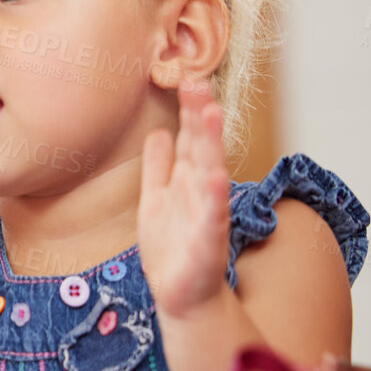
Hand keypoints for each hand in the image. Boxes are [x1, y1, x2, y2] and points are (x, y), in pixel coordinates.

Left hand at [139, 80, 232, 317]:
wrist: (181, 294)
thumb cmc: (172, 246)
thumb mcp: (156, 198)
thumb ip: (159, 166)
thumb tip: (158, 132)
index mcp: (186, 179)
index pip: (189, 136)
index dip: (188, 109)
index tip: (186, 77)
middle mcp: (200, 190)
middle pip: (201, 145)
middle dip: (200, 114)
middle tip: (198, 82)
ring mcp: (206, 213)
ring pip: (210, 171)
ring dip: (211, 143)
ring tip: (210, 113)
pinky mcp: (207, 241)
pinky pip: (212, 215)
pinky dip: (214, 196)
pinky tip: (215, 176)